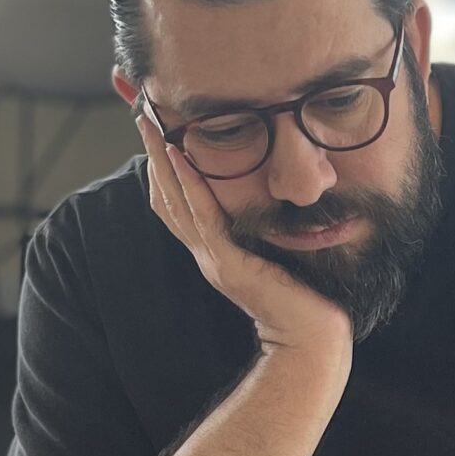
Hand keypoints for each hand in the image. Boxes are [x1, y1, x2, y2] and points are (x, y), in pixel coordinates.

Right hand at [136, 113, 352, 365]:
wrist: (311, 338)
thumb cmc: (305, 298)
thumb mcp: (278, 252)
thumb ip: (266, 229)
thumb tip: (277, 194)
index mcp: (215, 252)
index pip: (177, 204)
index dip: (163, 170)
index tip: (160, 134)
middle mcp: (206, 254)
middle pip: (165, 197)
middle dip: (153, 155)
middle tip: (142, 116)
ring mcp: (213, 259)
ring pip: (175, 201)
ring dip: (161, 160)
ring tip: (151, 125)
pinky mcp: (227, 263)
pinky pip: (201, 216)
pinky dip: (187, 183)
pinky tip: (178, 155)